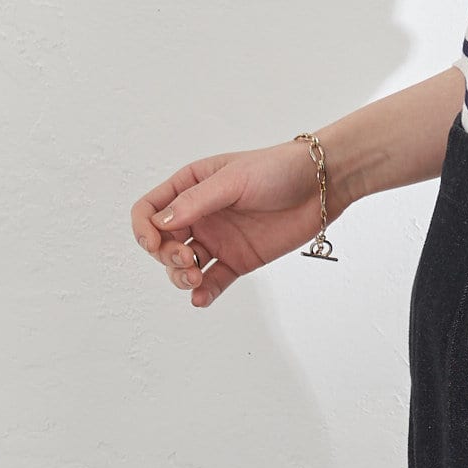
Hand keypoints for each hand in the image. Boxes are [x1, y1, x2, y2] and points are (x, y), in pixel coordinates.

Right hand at [130, 139, 329, 308]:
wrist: (322, 184)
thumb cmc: (279, 169)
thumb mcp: (234, 179)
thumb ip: (197, 201)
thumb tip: (160, 223)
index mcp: (191, 186)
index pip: (150, 210)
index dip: (145, 229)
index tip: (155, 242)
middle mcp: (200, 214)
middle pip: (162, 243)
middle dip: (166, 256)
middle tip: (187, 259)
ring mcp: (219, 239)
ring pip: (183, 266)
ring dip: (180, 277)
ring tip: (195, 278)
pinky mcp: (239, 259)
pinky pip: (213, 281)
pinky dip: (203, 293)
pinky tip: (200, 298)